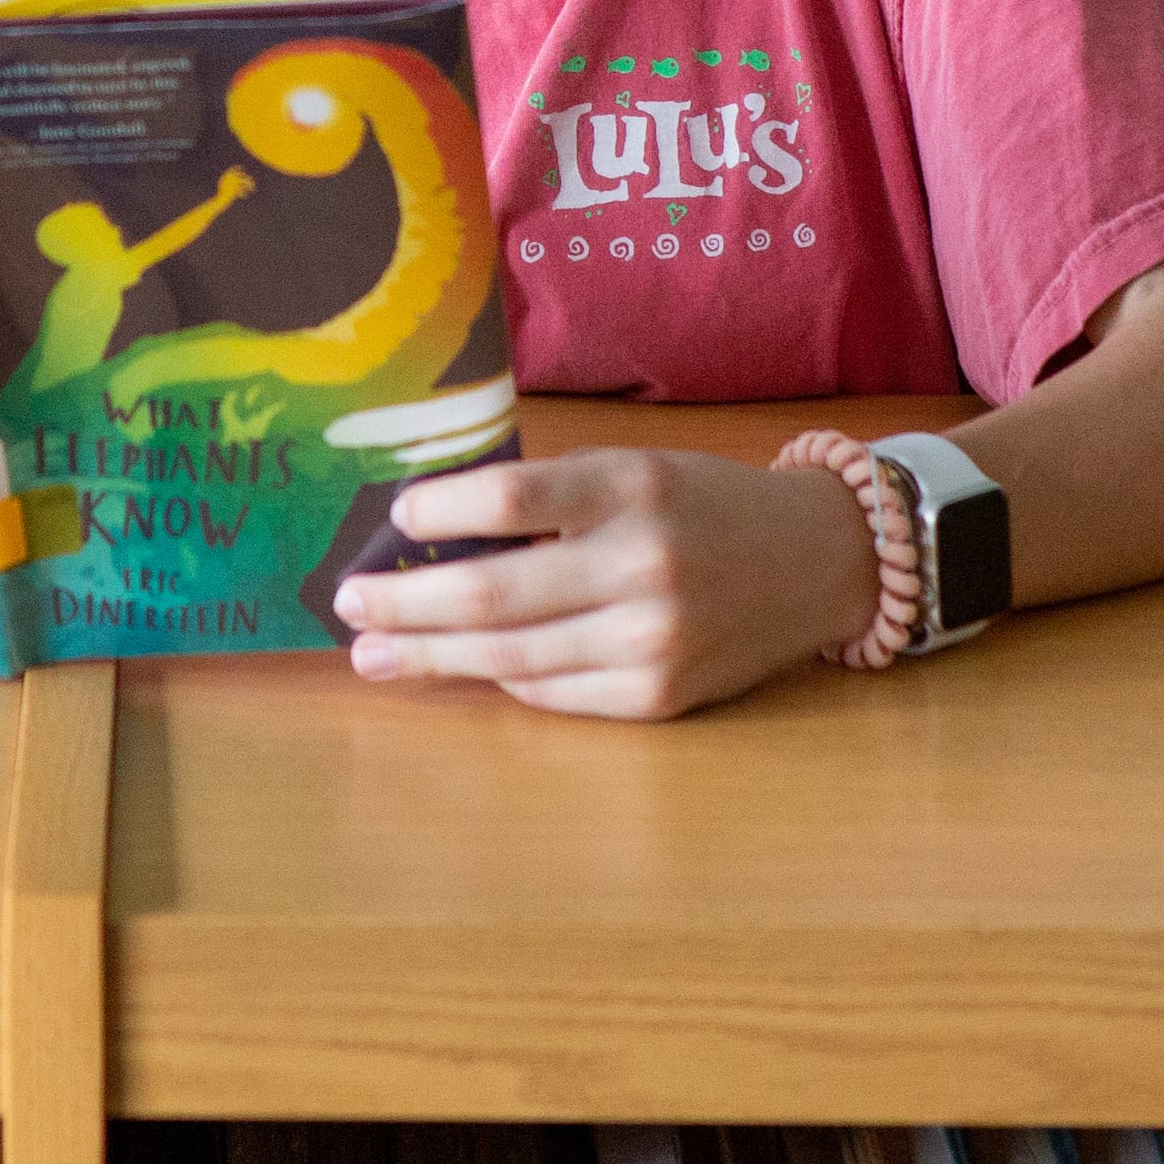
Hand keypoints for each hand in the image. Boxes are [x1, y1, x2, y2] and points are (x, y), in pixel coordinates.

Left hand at [332, 446, 880, 719]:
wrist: (814, 560)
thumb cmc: (700, 505)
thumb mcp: (632, 469)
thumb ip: (548, 496)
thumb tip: (431, 532)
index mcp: (630, 487)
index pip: (509, 496)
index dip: (438, 511)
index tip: (393, 518)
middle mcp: (642, 564)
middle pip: (492, 593)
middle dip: (405, 603)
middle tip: (348, 605)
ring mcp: (653, 639)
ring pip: (511, 657)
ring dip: (430, 657)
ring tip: (375, 653)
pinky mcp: (659, 695)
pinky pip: (553, 693)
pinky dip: (502, 679)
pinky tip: (463, 668)